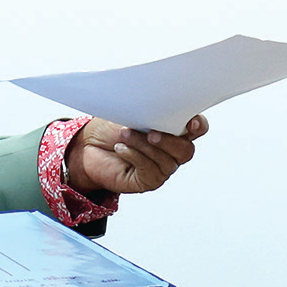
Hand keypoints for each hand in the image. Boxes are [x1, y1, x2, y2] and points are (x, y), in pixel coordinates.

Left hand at [66, 114, 208, 194]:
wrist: (87, 146)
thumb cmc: (110, 128)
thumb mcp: (130, 113)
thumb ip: (149, 111)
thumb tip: (158, 105)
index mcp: (174, 130)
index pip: (198, 128)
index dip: (198, 125)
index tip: (191, 121)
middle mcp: (172, 152)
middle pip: (185, 150)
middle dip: (169, 141)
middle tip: (151, 132)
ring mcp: (161, 168)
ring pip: (165, 161)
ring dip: (144, 146)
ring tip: (124, 135)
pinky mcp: (147, 181)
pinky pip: (149, 171)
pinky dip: (134, 156)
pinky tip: (120, 149)